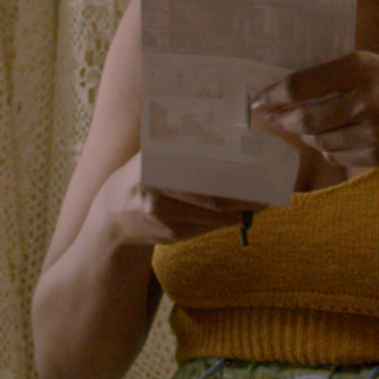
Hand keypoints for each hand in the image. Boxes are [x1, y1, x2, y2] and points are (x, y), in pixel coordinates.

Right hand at [98, 152, 260, 247]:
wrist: (114, 218)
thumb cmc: (140, 178)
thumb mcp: (150, 159)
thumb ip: (176, 150)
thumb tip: (220, 141)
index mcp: (153, 168)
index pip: (198, 171)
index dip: (230, 175)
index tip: (254, 172)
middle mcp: (157, 195)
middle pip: (211, 199)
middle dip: (243, 199)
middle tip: (264, 193)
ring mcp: (165, 219)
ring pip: (213, 217)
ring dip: (239, 212)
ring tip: (258, 203)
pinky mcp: (172, 236)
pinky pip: (205, 228)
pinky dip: (223, 221)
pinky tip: (236, 214)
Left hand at [248, 52, 378, 170]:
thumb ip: (354, 73)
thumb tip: (309, 84)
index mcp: (363, 67)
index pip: (301, 85)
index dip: (272, 95)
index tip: (257, 100)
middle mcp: (365, 100)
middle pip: (305, 118)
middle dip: (283, 120)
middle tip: (271, 118)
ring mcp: (373, 132)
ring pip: (321, 140)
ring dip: (307, 136)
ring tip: (302, 129)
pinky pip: (342, 156)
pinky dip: (330, 149)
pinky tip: (331, 141)